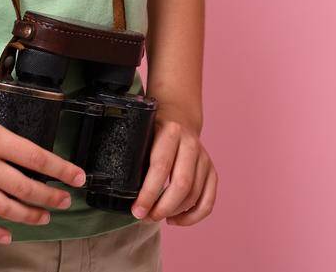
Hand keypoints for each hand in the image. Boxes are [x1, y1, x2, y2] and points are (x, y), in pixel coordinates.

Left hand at [130, 110, 216, 225]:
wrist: (179, 117)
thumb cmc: (153, 132)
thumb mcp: (142, 136)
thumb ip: (136, 159)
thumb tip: (124, 194)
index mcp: (170, 132)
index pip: (161, 167)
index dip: (149, 193)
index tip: (136, 211)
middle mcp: (191, 144)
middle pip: (182, 184)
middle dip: (162, 208)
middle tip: (146, 217)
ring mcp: (204, 158)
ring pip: (194, 195)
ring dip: (174, 213)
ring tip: (156, 216)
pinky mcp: (211, 171)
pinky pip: (208, 201)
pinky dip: (192, 216)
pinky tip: (176, 219)